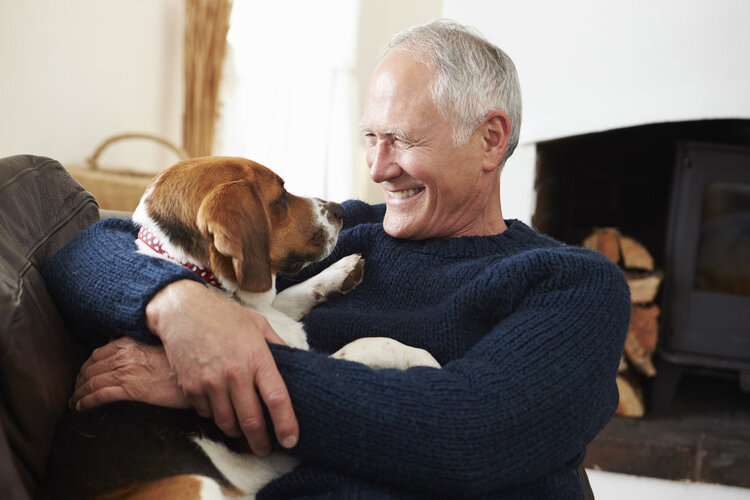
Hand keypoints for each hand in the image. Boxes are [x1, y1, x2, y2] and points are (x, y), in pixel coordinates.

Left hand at [72, 336, 189, 409]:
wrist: (197, 375)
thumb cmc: (180, 364)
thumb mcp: (157, 349)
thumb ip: (138, 348)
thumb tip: (121, 348)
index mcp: (130, 344)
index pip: (97, 355)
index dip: (85, 368)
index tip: (82, 377)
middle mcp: (125, 355)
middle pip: (91, 369)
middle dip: (79, 382)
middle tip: (75, 392)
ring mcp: (127, 372)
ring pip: (92, 382)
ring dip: (79, 394)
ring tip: (74, 403)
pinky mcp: (132, 389)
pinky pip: (100, 395)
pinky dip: (87, 402)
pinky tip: (81, 407)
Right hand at [146, 280, 298, 456]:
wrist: (182, 311)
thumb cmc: (224, 317)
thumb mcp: (258, 325)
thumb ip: (278, 346)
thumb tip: (296, 363)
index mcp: (257, 357)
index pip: (276, 399)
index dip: (286, 424)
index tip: (291, 440)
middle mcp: (235, 373)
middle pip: (252, 421)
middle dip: (261, 442)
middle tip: (265, 448)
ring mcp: (210, 382)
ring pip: (228, 423)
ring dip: (238, 433)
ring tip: (244, 432)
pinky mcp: (191, 388)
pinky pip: (207, 415)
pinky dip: (216, 416)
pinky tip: (222, 409)